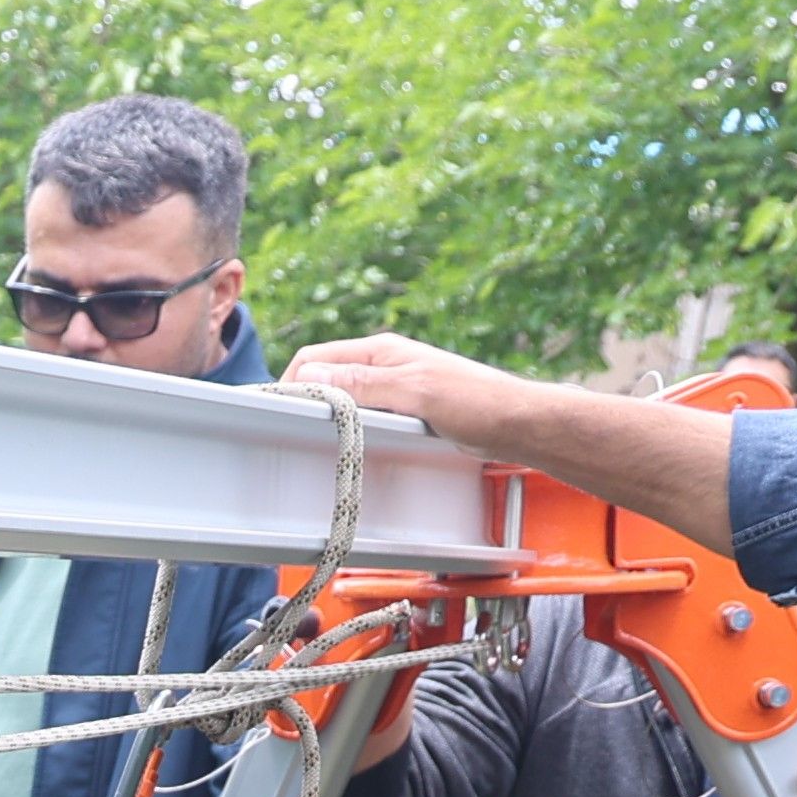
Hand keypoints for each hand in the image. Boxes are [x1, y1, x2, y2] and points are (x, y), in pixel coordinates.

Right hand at [285, 334, 534, 442]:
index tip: (279, 413)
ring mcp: (394, 388)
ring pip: (345, 399)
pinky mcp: (405, 410)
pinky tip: (354, 444)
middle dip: (307, 401)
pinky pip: (366, 415)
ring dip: (332, 416)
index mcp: (381, 352)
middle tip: (295, 431)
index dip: (292, 382)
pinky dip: (353, 428)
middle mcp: (384, 366)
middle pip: (326, 378)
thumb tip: (310, 377)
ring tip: (322, 439)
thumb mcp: (413, 392)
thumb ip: (362, 384)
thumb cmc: (475, 402)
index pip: (316, 357)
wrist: (517, 423)